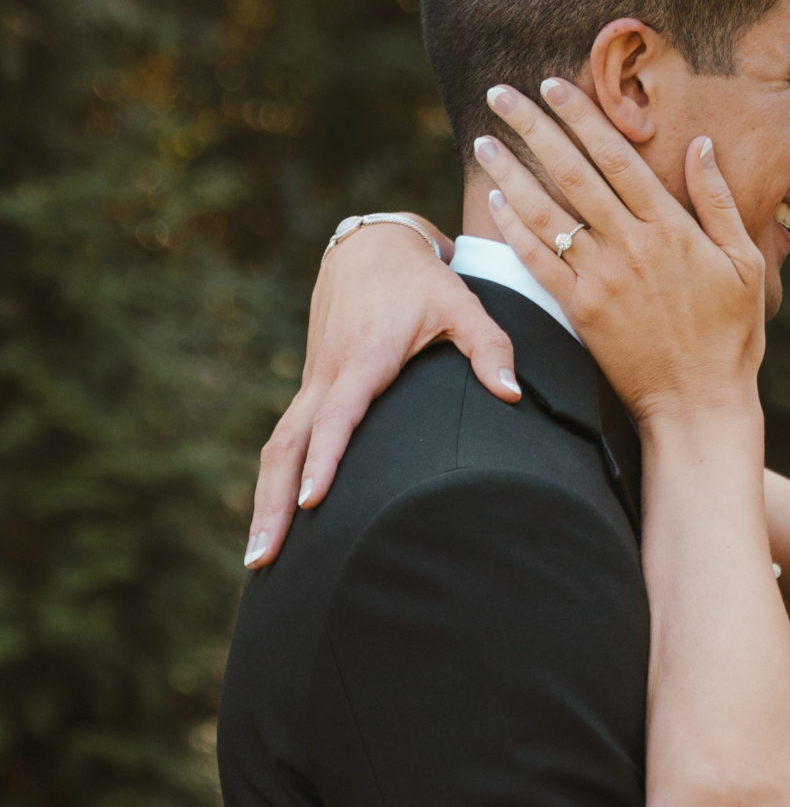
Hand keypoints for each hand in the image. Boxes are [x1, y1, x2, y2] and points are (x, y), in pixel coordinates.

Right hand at [245, 219, 517, 566]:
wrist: (371, 245)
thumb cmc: (423, 280)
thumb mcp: (462, 303)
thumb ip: (490, 347)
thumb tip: (512, 394)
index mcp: (362, 359)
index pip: (337, 420)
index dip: (325, 461)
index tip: (313, 504)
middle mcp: (328, 375)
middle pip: (287, 447)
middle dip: (274, 506)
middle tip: (264, 560)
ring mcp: (313, 383)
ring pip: (278, 448)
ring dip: (265, 503)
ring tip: (260, 560)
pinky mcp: (312, 388)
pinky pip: (285, 440)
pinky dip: (275, 481)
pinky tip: (275, 522)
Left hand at [476, 80, 765, 426]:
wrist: (699, 404)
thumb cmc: (730, 337)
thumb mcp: (745, 264)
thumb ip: (719, 202)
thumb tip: (702, 145)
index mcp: (672, 228)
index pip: (617, 157)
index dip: (582, 117)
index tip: (553, 85)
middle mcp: (632, 246)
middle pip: (573, 172)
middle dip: (534, 126)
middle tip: (500, 92)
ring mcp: (603, 279)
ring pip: (547, 212)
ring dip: (511, 170)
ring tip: (484, 138)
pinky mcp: (582, 312)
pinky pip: (540, 262)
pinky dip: (515, 229)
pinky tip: (496, 200)